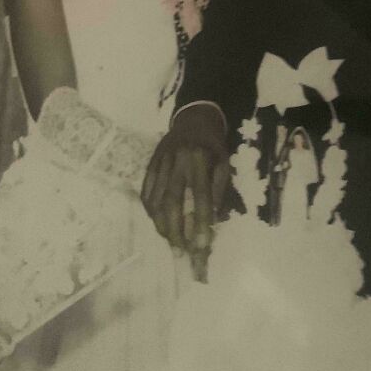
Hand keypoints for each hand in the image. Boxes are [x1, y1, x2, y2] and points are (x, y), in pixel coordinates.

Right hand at [142, 104, 229, 278]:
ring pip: (155, 200)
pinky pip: (146, 192)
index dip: (201, 222)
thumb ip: (218, 190)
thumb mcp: (225, 163)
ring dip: (161, 225)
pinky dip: (150, 211)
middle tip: (181, 251)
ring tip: (170, 242)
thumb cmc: (213, 145)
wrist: (193, 119)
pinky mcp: (149, 165)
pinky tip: (158, 223)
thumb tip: (213, 220)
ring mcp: (160, 163)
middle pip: (171, 202)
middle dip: (175, 230)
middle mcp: (177, 161)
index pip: (200, 196)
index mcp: (199, 159)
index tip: (202, 246)